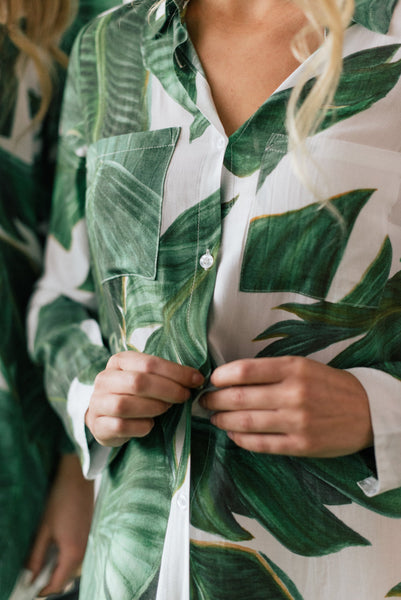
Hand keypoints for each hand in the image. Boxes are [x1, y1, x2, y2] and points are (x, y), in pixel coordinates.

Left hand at [26, 453, 93, 596]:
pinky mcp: (88, 534)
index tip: (30, 589)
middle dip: (50, 582)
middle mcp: (83, 551)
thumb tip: (29, 575)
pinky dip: (65, 559)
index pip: (58, 584)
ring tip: (42, 562)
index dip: (42, 590)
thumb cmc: (61, 500)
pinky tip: (54, 549)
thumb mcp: (44, 529)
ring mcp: (88, 542)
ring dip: (58, 570)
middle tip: (33, 577)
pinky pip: (77, 556)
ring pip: (72, 568)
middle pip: (67, 579)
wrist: (78, 478)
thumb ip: (37, 556)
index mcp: (72, 552)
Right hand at [86, 351, 203, 445]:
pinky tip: (150, 426)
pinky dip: (140, 427)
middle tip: (185, 396)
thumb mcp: (146, 378)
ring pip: (125, 404)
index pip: (149, 363)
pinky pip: (120, 426)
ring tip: (166, 409)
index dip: (176, 372)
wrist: (105, 417)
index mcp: (119, 361)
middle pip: (138, 382)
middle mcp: (104, 379)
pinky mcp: (97, 425)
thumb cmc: (133, 394)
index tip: (197, 380)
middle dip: (168, 390)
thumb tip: (196, 378)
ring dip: (153, 407)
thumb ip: (164, 375)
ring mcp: (97, 402)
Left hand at [201, 356, 372, 457]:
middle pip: (239, 397)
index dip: (220, 376)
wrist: (367, 411)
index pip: (244, 371)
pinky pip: (260, 444)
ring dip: (223, 420)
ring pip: (245, 422)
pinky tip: (234, 434)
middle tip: (205, 401)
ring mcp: (297, 421)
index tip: (211, 380)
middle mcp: (294, 393)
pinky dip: (241, 439)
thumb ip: (271, 371)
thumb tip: (231, 378)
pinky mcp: (301, 445)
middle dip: (214, 400)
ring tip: (215, 418)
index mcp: (293, 368)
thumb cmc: (328, 385)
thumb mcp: (303, 366)